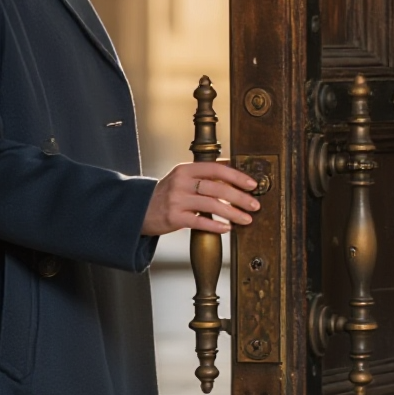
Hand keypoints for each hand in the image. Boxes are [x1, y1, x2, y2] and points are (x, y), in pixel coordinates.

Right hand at [141, 161, 259, 235]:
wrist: (139, 209)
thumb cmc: (166, 193)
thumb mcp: (182, 177)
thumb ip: (203, 173)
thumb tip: (231, 166)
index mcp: (185, 169)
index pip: (216, 168)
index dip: (236, 176)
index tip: (252, 184)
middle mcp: (181, 182)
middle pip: (217, 188)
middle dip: (239, 197)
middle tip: (254, 205)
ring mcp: (177, 200)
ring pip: (211, 205)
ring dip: (233, 213)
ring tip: (246, 219)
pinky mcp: (174, 218)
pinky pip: (200, 221)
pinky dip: (216, 225)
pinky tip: (227, 228)